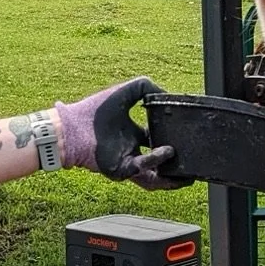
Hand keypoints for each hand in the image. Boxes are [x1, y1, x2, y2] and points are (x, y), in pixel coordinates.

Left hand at [54, 76, 181, 188]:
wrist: (72, 126)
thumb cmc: (93, 110)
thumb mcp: (126, 91)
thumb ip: (148, 88)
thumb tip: (167, 96)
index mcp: (132, 135)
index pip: (157, 141)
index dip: (172, 140)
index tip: (186, 136)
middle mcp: (131, 151)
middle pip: (159, 165)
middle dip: (176, 170)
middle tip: (192, 167)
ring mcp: (126, 162)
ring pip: (154, 177)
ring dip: (171, 177)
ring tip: (186, 174)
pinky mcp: (120, 170)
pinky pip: (143, 169)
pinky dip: (155, 161)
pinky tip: (165, 151)